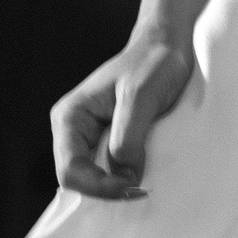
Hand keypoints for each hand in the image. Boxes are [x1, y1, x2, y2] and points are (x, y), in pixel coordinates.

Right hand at [51, 25, 195, 201]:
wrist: (167, 45)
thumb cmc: (153, 62)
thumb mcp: (141, 97)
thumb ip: (128, 137)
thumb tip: (124, 177)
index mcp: (71, 117)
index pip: (70, 169)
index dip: (98, 186)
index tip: (133, 187)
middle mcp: (75, 130)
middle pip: (78, 179)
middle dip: (106, 191)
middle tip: (142, 191)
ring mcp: (92, 136)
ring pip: (95, 177)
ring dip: (116, 187)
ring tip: (144, 187)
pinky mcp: (111, 140)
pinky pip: (111, 169)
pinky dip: (125, 178)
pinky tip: (143, 178)